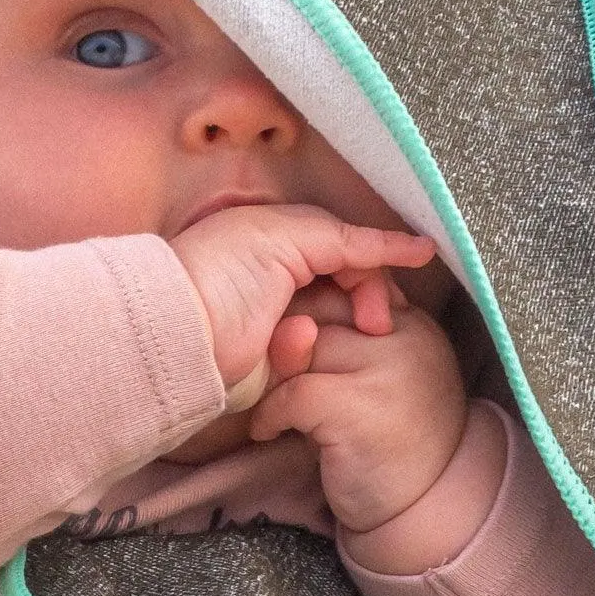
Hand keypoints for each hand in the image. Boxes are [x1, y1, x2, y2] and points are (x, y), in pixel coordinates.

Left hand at [169, 204, 436, 401]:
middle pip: (348, 288)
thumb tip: (417, 246)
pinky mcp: (266, 361)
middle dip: (366, 301)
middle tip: (378, 322)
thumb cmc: (223, 269)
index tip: (416, 265)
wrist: (177, 327)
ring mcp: (275, 320)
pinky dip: (301, 353)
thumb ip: (350, 237)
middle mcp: (280, 276)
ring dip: (335, 327)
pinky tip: (285, 347)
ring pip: (333, 325)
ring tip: (325, 331)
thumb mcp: (288, 235)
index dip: (380, 257)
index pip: (351, 246)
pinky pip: (305, 358)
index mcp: (282, 238)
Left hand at [250, 285, 471, 535]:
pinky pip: (292, 390)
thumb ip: (353, 344)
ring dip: (272, 378)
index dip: (308, 309)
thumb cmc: (391, 443)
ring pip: (303, 345)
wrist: (425, 504)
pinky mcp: (358, 405)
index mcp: (410, 324)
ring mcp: (385, 368)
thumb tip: (295, 318)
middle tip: (270, 380)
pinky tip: (269, 431)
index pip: (350, 285)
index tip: (290, 346)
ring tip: (271, 407)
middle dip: (284, 342)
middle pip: (319, 309)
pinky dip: (270, 413)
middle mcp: (404, 337)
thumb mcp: (381, 381)